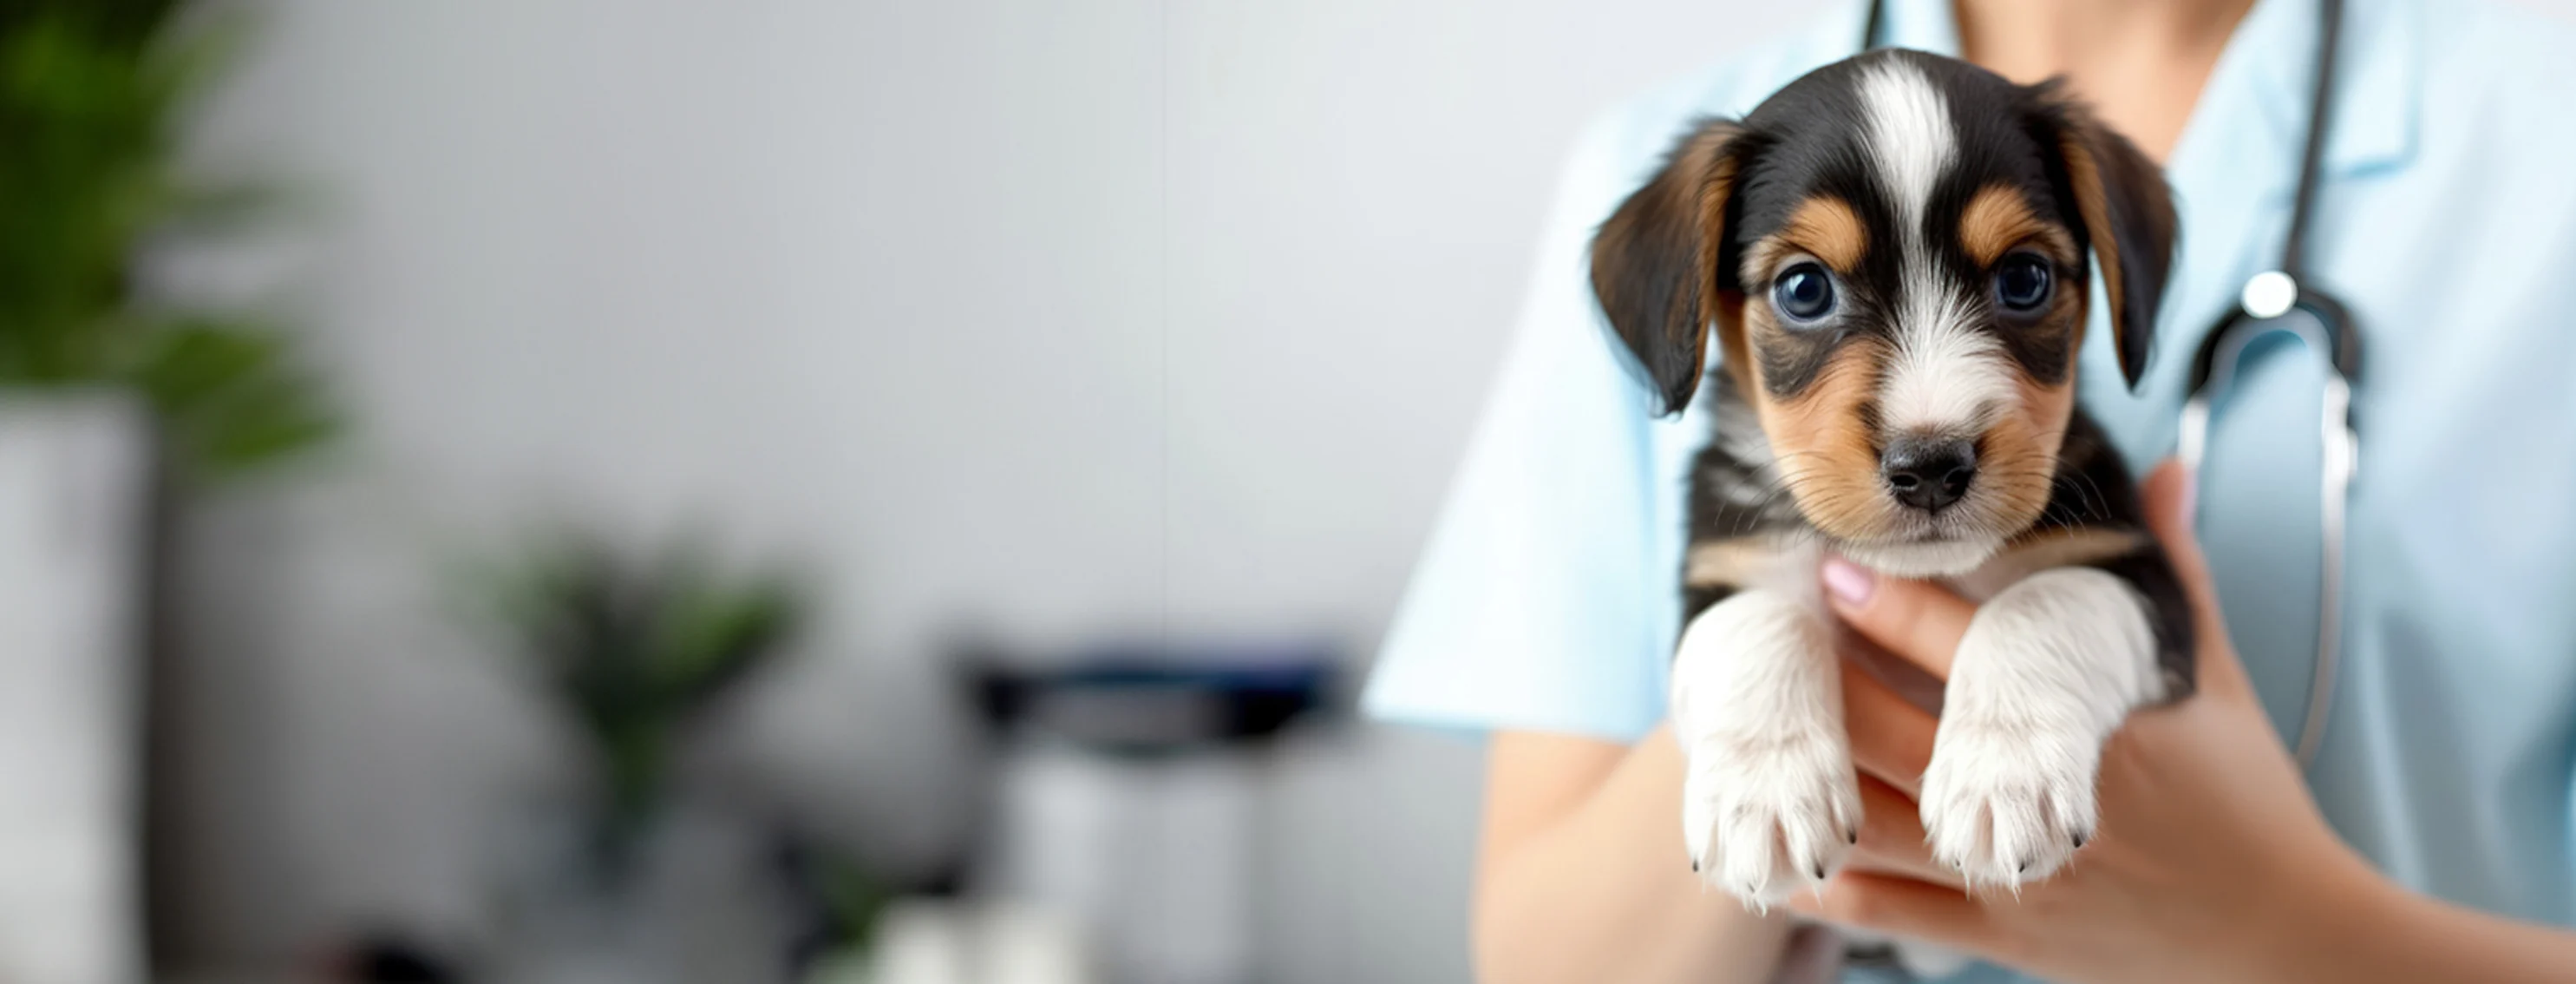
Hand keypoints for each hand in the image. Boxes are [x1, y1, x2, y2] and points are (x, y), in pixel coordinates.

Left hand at [1787, 461, 2390, 983]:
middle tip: (1765, 632)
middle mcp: (2050, 806)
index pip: (1977, 659)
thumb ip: (2177, 573)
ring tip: (1742, 735)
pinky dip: (1831, 887)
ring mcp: (2023, 880)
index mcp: (2101, 732)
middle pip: (1905, 738)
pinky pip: (1895, 916)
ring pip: (1884, 826)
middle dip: (1828, 685)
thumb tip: (2168, 465)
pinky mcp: (2006, 942)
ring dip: (1810, 781)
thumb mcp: (2215, 683)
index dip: (1896, 611)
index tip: (1833, 565)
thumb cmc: (2249, 801)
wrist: (2286, 945)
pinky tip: (1776, 851)